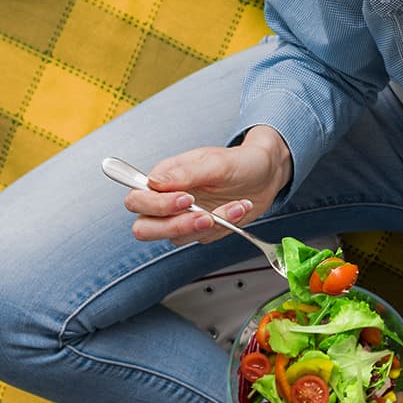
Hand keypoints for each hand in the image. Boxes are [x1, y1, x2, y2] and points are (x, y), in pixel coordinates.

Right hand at [123, 127, 292, 244]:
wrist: (265, 175)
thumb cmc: (238, 162)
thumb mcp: (214, 162)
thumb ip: (183, 173)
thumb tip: (154, 182)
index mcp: (163, 178)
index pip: (137, 200)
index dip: (156, 205)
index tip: (186, 199)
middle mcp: (167, 201)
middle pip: (144, 228)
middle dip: (174, 225)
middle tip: (204, 216)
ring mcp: (181, 218)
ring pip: (174, 237)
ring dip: (207, 226)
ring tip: (234, 207)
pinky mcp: (199, 231)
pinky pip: (202, 239)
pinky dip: (223, 227)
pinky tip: (239, 209)